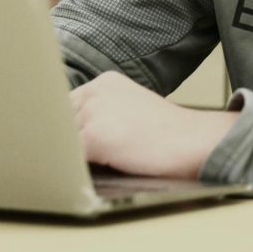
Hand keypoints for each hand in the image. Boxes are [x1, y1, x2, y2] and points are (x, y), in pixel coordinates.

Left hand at [70, 71, 239, 179]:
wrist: (193, 141)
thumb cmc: (168, 133)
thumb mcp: (133, 107)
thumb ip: (104, 112)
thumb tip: (74, 134)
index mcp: (105, 81)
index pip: (67, 105)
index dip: (71, 126)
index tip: (78, 140)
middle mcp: (95, 91)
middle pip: (60, 121)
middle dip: (69, 139)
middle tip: (90, 156)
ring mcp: (93, 112)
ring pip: (63, 141)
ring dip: (74, 154)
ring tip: (101, 163)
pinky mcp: (93, 137)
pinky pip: (71, 159)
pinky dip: (79, 169)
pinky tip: (100, 170)